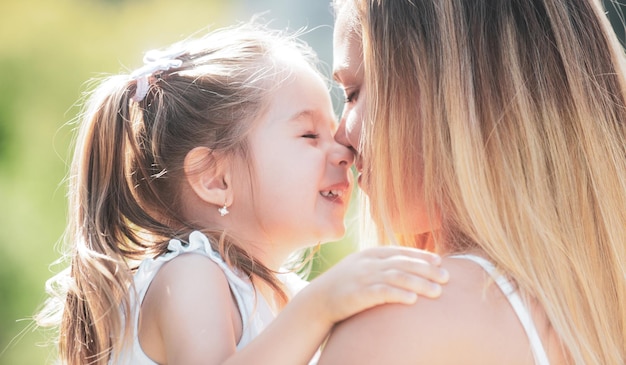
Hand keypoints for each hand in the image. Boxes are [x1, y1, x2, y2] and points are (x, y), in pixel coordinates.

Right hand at [303, 246, 448, 325]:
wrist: (317, 301)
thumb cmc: (344, 285)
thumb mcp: (361, 268)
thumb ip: (381, 265)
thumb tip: (406, 268)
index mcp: (370, 254)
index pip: (401, 252)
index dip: (421, 256)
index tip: (440, 262)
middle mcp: (368, 263)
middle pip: (403, 263)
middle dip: (427, 270)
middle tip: (447, 278)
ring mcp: (362, 277)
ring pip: (397, 277)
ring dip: (419, 284)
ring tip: (437, 292)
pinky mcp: (357, 294)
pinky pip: (381, 292)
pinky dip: (398, 294)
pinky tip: (413, 300)